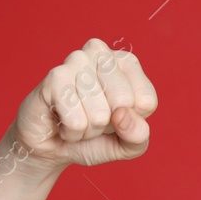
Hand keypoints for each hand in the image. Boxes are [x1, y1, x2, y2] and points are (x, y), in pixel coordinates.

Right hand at [11, 38, 156, 171]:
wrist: (53, 147)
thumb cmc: (95, 138)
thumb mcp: (128, 144)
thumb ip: (139, 135)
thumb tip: (123, 115)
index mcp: (126, 63)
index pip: (147, 101)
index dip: (131, 121)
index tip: (115, 116)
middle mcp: (101, 53)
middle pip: (124, 101)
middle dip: (109, 124)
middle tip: (93, 118)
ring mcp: (75, 60)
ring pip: (99, 114)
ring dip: (88, 130)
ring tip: (77, 118)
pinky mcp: (54, 77)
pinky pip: (76, 121)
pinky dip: (72, 132)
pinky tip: (62, 120)